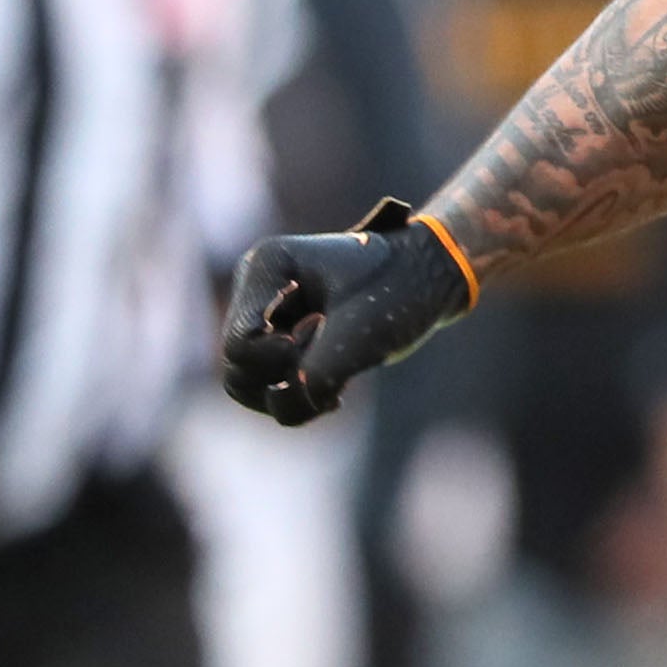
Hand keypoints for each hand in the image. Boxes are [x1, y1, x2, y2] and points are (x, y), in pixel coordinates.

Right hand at [220, 199, 478, 425]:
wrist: (428, 278)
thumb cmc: (401, 288)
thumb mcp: (365, 329)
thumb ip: (322, 369)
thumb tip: (293, 400)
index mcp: (266, 267)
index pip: (240, 344)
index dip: (279, 360)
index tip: (322, 334)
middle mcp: (257, 292)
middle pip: (237, 368)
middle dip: (288, 374)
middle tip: (335, 348)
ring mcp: (266, 319)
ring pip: (248, 385)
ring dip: (292, 393)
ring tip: (339, 372)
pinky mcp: (282, 342)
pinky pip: (270, 392)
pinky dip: (301, 399)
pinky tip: (337, 390)